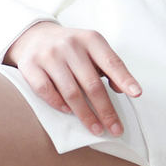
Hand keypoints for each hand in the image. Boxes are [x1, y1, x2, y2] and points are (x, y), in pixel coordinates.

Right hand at [3, 21, 142, 136]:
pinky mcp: (30, 65)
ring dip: (85, 115)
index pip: (110, 61)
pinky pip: (45, 90)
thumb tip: (122, 89)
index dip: (124, 78)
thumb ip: (107, 65)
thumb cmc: (70, 48)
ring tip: (96, 129)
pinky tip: (68, 112)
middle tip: (115, 128)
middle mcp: (70, 45)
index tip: (136, 94)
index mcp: (90, 39)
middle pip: (91, 84)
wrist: (33, 36)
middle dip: (106, 110)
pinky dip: (58, 104)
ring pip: (70, 92)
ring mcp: (49, 55)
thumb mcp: (91, 48)